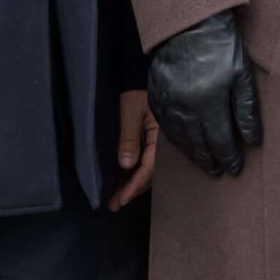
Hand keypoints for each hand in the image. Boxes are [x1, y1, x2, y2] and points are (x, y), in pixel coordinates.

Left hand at [110, 88, 158, 208]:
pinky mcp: (156, 141)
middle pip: (150, 174)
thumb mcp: (130, 112)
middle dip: (132, 190)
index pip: (149, 169)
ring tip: (117, 198)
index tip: (120, 200)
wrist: (141, 74)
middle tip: (115, 205)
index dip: (134, 186)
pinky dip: (136, 173)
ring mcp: (161, 143)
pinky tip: (125, 179)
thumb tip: (126, 165)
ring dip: (134, 184)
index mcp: (162, 137)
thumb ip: (129, 138)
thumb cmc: (137, 90)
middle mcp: (165, 144)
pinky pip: (148, 162)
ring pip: (149, 170)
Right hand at [146, 11, 262, 178]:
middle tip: (217, 171)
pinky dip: (174, 138)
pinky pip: (163, 125)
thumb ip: (246, 111)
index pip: (220, 142)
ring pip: (179, 138)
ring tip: (202, 162)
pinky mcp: (156, 94)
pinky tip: (181, 142)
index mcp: (209, 105)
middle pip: (198, 144)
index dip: (228, 157)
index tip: (235, 169)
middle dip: (209, 160)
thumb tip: (253, 141)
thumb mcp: (242, 75)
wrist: (189, 21)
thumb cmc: (222, 45)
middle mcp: (185, 109)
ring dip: (191, 153)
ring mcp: (167, 102)